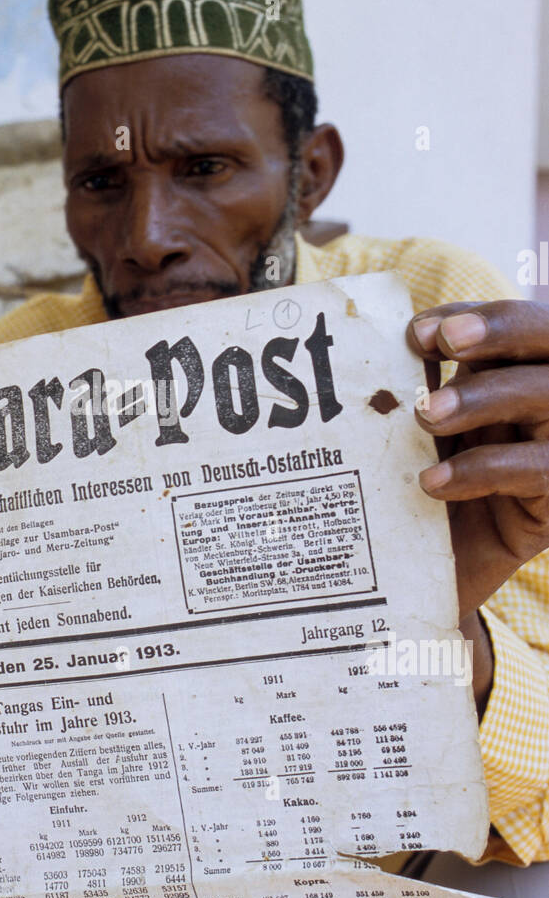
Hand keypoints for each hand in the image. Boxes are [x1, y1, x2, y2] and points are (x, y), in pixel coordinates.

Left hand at [409, 301, 548, 711]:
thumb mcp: (417, 436)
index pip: (516, 324)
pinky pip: (540, 472)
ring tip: (426, 412)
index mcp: (516, 374)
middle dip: (499, 331)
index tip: (419, 331)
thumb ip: (414, 390)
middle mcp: (548, 403)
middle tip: (445, 342)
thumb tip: (367, 345)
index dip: (477, 316)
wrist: (427, 581)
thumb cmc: (419, 494)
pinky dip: (485, 469)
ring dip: (485, 396)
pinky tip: (433, 481)